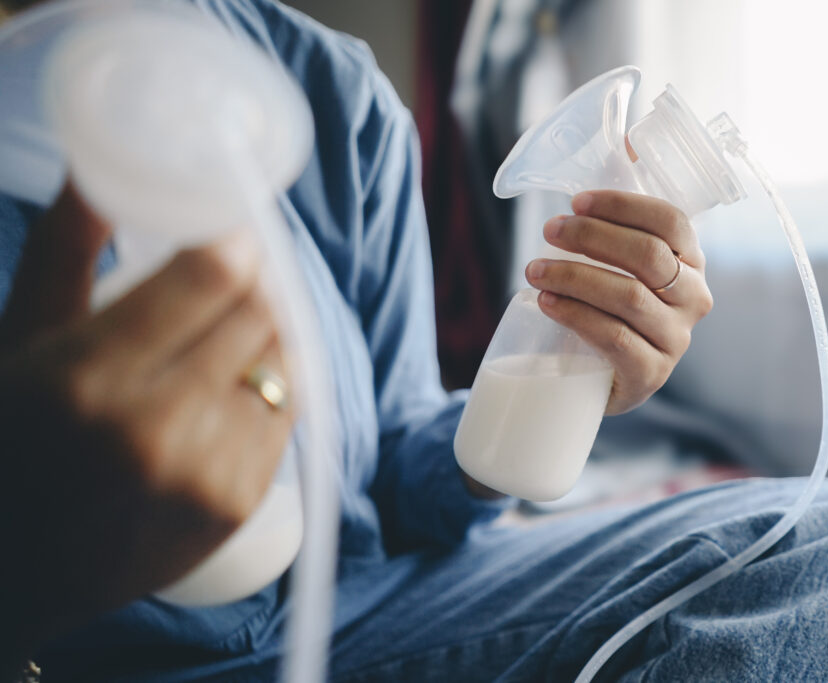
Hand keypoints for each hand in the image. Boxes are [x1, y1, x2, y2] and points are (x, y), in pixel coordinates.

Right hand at [0, 185, 293, 669]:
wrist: (18, 569)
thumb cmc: (10, 440)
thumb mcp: (21, 339)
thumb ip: (64, 251)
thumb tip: (97, 167)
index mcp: (87, 379)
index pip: (212, 277)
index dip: (234, 240)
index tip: (231, 226)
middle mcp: (155, 430)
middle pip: (257, 313)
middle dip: (254, 278)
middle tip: (239, 266)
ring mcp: (206, 474)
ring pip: (283, 360)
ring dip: (269, 327)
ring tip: (237, 318)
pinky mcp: (237, 505)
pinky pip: (287, 411)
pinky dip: (273, 380)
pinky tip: (241, 373)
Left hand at [525, 190, 712, 414]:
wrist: (605, 379)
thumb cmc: (612, 309)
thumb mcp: (624, 263)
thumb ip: (627, 213)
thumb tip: (626, 142)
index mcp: (692, 262)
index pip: (670, 221)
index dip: (621, 206)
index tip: (575, 202)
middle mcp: (694, 299)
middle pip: (646, 255)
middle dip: (590, 236)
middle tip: (549, 231)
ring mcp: (676, 340)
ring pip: (627, 296)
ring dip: (573, 276)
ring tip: (534, 271)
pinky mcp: (651, 374)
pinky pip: (615, 337)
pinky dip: (576, 315)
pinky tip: (547, 302)